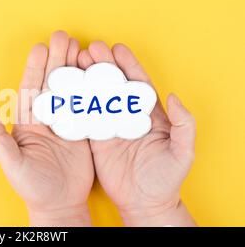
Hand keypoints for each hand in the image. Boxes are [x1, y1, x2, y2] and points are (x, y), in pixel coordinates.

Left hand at [0, 31, 93, 225]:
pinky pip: (87, 108)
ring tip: (80, 48)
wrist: (59, 205)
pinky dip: (91, 91)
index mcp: (28, 123)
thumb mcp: (12, 162)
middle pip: (52, 84)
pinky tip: (96, 73)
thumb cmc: (31, 186)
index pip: (31, 90)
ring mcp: (66, 124)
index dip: (35, 68)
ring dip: (74, 70)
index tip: (40, 48)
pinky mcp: (83, 133)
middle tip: (63, 37)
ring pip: (70, 92)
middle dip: (57, 60)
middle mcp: (47, 119)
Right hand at [77, 42, 195, 225]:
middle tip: (90, 49)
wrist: (144, 203)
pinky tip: (67, 90)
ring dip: (88, 79)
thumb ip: (183, 124)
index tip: (117, 49)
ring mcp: (110, 127)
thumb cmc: (167, 179)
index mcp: (148, 115)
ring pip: (97, 97)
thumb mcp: (182, 152)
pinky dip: (76, 104)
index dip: (128, 65)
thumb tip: (175, 97)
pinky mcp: (95, 141)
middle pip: (114, 85)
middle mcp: (127, 116)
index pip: (137, 83)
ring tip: (76, 62)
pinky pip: (85, 119)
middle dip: (104, 65)